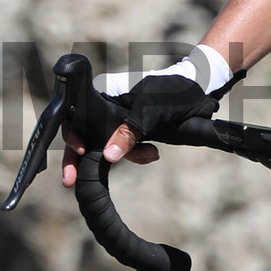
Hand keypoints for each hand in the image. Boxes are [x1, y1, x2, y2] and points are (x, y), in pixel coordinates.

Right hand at [61, 49, 227, 186]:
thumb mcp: (151, 111)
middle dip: (81, 157)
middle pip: (84, 133)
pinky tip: (152, 154)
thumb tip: (108, 155)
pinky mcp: (131, 130)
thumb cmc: (173, 91)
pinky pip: (123, 147)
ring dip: (123, 156)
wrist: (199, 90)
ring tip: (151, 154)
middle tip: (71, 180)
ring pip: (104, 144)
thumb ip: (129, 131)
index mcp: (104, 92)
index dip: (72, 134)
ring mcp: (117, 119)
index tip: (79, 150)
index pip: (75, 115)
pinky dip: (135, 155)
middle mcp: (105, 105)